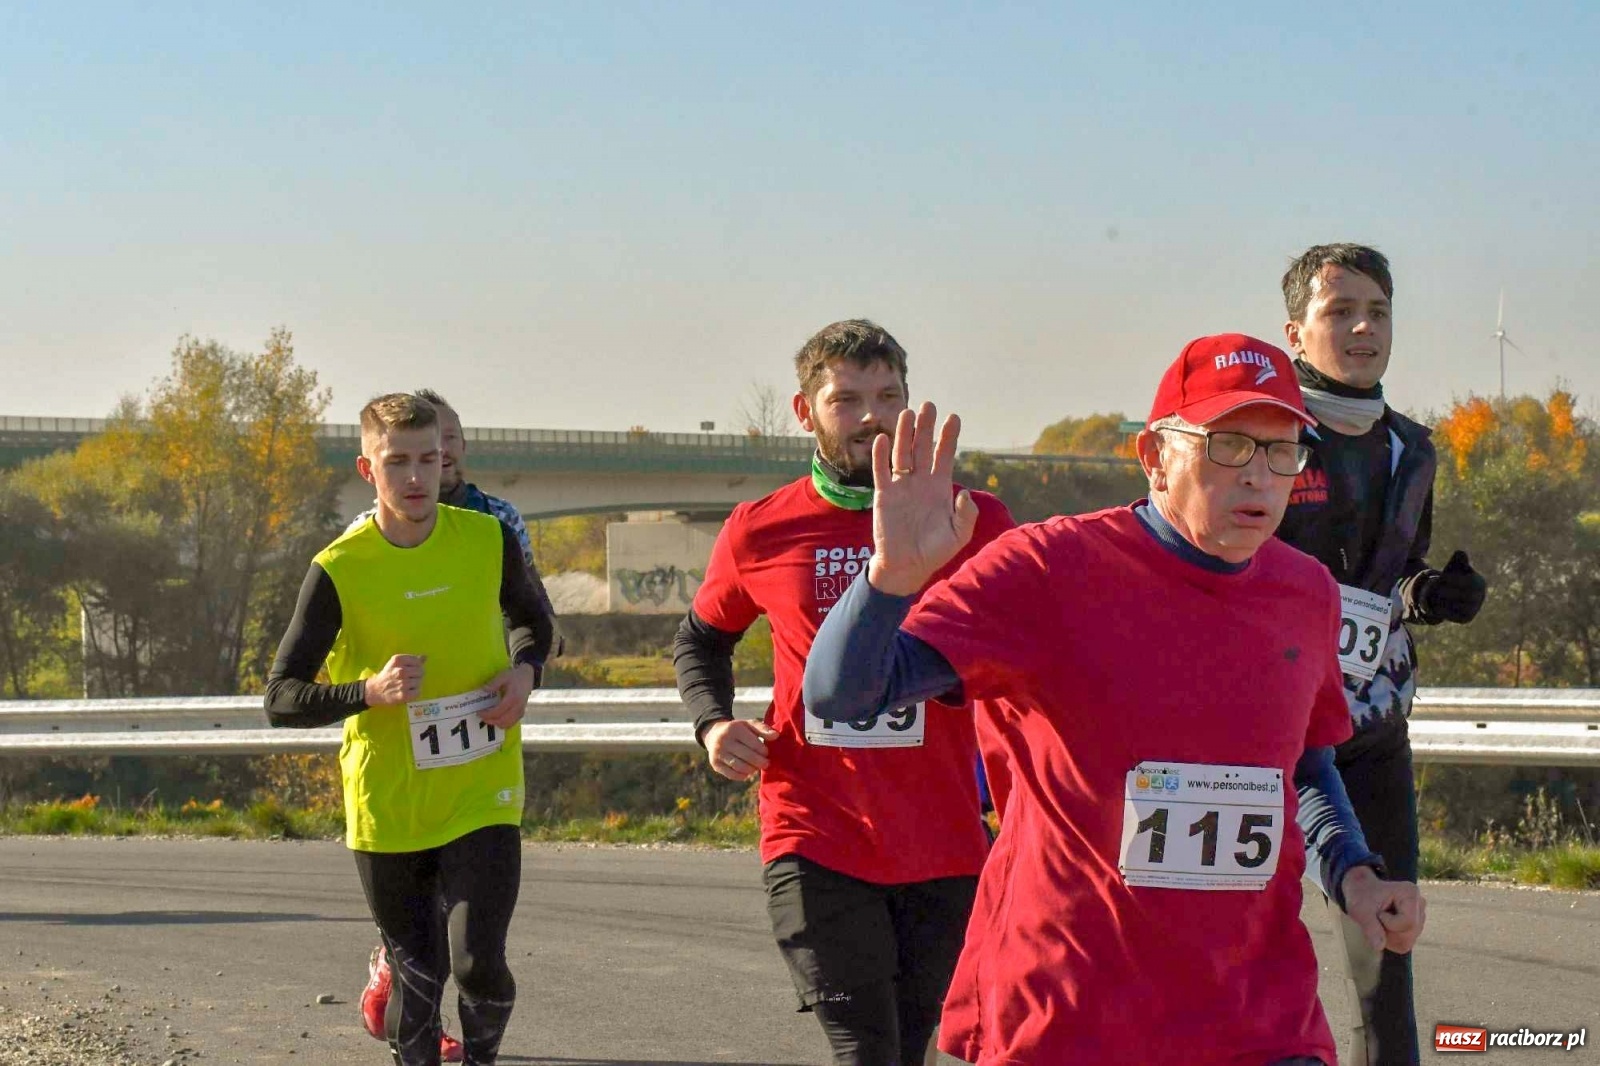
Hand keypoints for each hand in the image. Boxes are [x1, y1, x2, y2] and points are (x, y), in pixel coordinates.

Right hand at [364, 654, 425, 705]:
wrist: (375, 690)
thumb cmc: (388, 675)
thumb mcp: (396, 663)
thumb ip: (411, 660)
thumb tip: (425, 657)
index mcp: (398, 660)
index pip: (418, 661)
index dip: (417, 666)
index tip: (411, 669)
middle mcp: (400, 671)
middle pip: (421, 671)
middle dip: (417, 675)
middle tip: (409, 678)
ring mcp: (402, 683)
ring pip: (419, 682)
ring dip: (415, 684)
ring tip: (407, 685)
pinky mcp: (403, 695)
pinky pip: (418, 692)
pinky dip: (414, 693)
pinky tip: (407, 691)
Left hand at [479, 662, 536, 727]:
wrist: (528, 676)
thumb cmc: (514, 676)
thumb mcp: (503, 676)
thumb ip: (494, 683)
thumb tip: (484, 690)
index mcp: (513, 698)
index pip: (498, 711)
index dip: (487, 714)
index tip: (479, 712)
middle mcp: (517, 707)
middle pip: (502, 720)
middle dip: (490, 720)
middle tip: (481, 716)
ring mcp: (520, 711)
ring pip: (507, 724)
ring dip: (496, 723)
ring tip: (488, 718)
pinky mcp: (521, 713)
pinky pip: (512, 723)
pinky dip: (503, 723)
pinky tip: (497, 718)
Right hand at [704, 719, 778, 781]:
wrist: (714, 734)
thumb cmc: (738, 730)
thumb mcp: (749, 725)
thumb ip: (763, 729)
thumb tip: (776, 736)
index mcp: (734, 729)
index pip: (755, 744)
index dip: (764, 751)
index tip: (766, 753)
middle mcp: (724, 740)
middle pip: (748, 757)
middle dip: (760, 762)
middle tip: (766, 763)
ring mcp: (718, 753)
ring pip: (741, 767)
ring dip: (752, 770)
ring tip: (756, 767)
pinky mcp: (715, 764)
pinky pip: (732, 775)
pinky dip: (743, 775)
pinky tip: (747, 772)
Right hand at [867, 402, 978, 596]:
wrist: (906, 567)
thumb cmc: (934, 552)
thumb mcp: (957, 536)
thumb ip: (965, 515)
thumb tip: (963, 492)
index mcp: (940, 488)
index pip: (944, 456)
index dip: (948, 437)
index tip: (953, 417)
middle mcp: (920, 482)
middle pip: (922, 447)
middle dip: (926, 427)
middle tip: (928, 405)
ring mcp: (901, 486)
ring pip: (902, 454)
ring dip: (904, 434)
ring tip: (906, 413)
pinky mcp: (883, 495)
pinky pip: (881, 471)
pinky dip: (881, 455)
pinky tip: (883, 439)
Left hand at [1341, 866, 1425, 953]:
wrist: (1360, 890)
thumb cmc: (1360, 895)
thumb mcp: (1360, 909)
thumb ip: (1370, 926)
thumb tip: (1379, 946)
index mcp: (1410, 893)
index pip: (1409, 922)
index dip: (1389, 923)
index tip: (1377, 913)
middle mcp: (1420, 904)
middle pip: (1409, 934)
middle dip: (1388, 933)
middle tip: (1376, 920)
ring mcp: (1419, 916)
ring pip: (1407, 941)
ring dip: (1388, 937)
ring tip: (1378, 922)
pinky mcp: (1415, 926)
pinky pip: (1405, 944)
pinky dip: (1391, 940)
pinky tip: (1383, 927)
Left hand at [1422, 550, 1486, 623]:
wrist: (1455, 594)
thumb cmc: (1454, 575)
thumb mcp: (1456, 565)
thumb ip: (1459, 559)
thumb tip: (1460, 553)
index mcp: (1479, 583)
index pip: (1467, 582)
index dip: (1452, 579)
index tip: (1439, 577)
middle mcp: (1480, 598)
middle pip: (1462, 595)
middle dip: (1445, 590)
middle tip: (1432, 587)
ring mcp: (1473, 609)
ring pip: (1455, 606)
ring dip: (1441, 600)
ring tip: (1430, 594)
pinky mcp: (1465, 618)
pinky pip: (1451, 615)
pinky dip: (1441, 609)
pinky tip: (1433, 603)